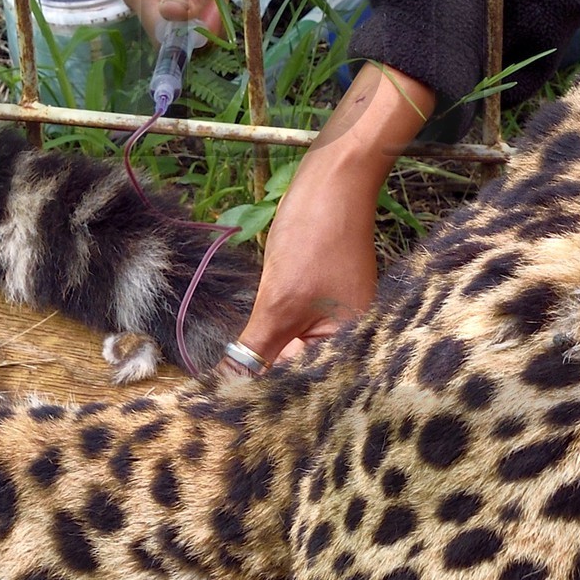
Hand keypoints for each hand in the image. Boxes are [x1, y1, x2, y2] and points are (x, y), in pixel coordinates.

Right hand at [123, 0, 278, 43]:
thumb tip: (172, 15)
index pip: (157, 28)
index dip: (186, 30)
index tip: (211, 14)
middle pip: (172, 36)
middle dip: (200, 25)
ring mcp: (167, 6)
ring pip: (188, 37)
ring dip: (210, 22)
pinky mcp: (186, 11)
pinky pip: (199, 32)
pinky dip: (215, 22)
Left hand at [236, 62, 436, 361]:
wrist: (334, 177)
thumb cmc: (314, 236)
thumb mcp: (281, 300)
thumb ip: (259, 347)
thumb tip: (233, 386)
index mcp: (355, 340)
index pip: (309, 382)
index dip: (270, 391)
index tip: (229, 402)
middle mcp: (354, 331)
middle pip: (305, 365)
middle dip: (267, 370)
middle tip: (224, 386)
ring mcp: (340, 310)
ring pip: (297, 344)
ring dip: (267, 350)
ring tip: (232, 368)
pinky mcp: (326, 292)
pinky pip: (299, 322)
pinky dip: (275, 327)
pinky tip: (253, 334)